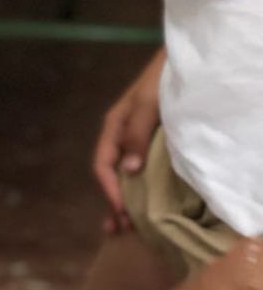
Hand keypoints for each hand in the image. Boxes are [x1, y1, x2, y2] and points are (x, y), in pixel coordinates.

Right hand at [92, 51, 165, 233]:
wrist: (185, 59)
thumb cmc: (163, 77)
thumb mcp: (149, 103)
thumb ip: (136, 135)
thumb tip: (128, 171)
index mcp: (113, 128)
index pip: (103, 166)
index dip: (111, 190)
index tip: (122, 211)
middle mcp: (121, 137)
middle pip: (111, 175)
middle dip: (114, 203)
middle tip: (121, 229)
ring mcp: (135, 140)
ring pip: (125, 175)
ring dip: (125, 200)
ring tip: (126, 226)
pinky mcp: (152, 142)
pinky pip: (141, 169)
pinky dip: (140, 189)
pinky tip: (143, 202)